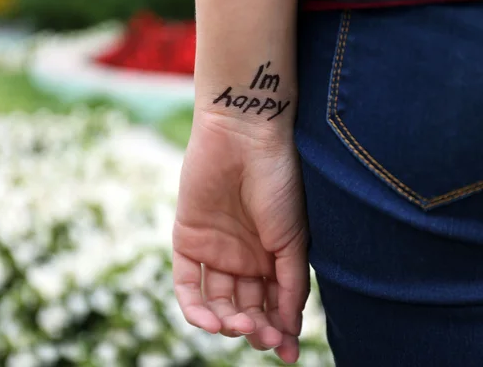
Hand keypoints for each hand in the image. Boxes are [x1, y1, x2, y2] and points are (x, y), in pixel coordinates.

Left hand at [172, 112, 308, 363]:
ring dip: (228, 321)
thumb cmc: (279, 183)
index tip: (288, 354)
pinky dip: (196, 308)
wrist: (246, 138)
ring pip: (219, 302)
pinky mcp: (188, 241)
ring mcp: (217, 251)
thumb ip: (291, 282)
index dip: (281, 330)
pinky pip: (188, 285)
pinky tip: (211, 320)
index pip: (276, 304)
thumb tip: (292, 327)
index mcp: (274, 256)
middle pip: (248, 307)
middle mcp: (245, 257)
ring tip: (239, 325)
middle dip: (256, 327)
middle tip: (264, 337)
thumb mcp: (295, 238)